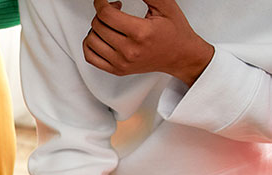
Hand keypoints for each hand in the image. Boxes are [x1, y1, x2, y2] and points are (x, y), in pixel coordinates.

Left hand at [82, 0, 213, 84]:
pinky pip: (90, 57)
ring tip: (108, 24)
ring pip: (91, 41)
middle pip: (97, 26)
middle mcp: (129, 51)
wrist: (181, 56)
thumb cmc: (175, 33)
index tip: (102, 0)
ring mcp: (121, 63)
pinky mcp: (117, 70)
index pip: (106, 15)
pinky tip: (101, 37)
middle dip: (102, 13)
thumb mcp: (165, 6)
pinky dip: (90, 45)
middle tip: (114, 9)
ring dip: (95, 28)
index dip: (101, 3)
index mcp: (141, 33)